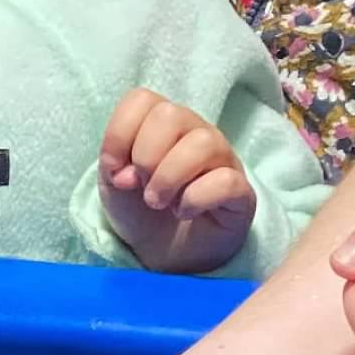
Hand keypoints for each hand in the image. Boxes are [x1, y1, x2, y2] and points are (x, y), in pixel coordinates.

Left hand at [98, 88, 256, 274]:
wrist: (164, 254)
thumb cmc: (141, 211)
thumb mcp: (113, 184)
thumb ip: (112, 164)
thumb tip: (128, 171)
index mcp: (163, 124)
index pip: (142, 99)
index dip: (119, 134)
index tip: (115, 170)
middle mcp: (195, 132)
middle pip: (170, 114)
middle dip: (145, 156)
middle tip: (142, 188)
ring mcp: (222, 159)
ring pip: (202, 142)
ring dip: (169, 178)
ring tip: (159, 202)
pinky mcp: (241, 191)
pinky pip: (225, 180)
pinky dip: (195, 199)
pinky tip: (184, 212)